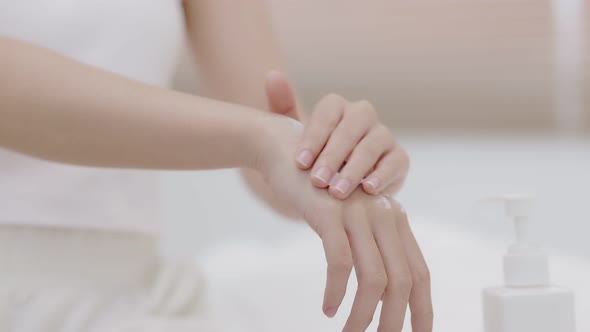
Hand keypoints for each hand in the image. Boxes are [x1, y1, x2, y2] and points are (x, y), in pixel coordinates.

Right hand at [254, 116, 432, 331]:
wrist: (287, 153)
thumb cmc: (319, 193)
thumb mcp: (352, 218)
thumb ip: (370, 245)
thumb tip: (381, 290)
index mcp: (395, 220)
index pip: (420, 272)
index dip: (423, 308)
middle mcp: (384, 216)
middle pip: (402, 280)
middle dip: (394, 321)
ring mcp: (358, 213)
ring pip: (374, 278)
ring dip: (363, 315)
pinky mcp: (330, 213)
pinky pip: (340, 262)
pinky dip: (335, 291)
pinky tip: (327, 307)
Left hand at [265, 71, 408, 199]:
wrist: (332, 187)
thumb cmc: (312, 158)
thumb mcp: (292, 135)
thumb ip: (282, 106)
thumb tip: (272, 75)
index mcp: (337, 107)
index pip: (328, 111)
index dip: (314, 136)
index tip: (300, 163)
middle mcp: (363, 116)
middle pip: (352, 126)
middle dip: (333, 155)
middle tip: (317, 181)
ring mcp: (383, 136)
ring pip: (373, 144)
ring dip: (354, 168)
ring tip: (337, 192)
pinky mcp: (398, 159)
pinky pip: (395, 162)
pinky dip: (383, 176)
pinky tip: (367, 190)